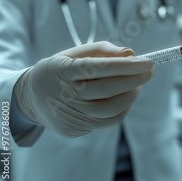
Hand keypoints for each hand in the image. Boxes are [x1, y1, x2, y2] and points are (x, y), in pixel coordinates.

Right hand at [14, 41, 153, 137]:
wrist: (32, 97)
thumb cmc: (62, 70)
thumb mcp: (75, 54)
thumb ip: (103, 50)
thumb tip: (131, 54)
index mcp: (61, 70)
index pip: (98, 68)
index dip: (126, 66)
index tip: (148, 62)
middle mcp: (63, 95)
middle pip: (107, 90)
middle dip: (134, 79)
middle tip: (149, 70)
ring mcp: (68, 115)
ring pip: (110, 109)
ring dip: (131, 95)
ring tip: (138, 83)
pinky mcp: (74, 129)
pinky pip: (107, 121)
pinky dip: (123, 108)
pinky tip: (127, 96)